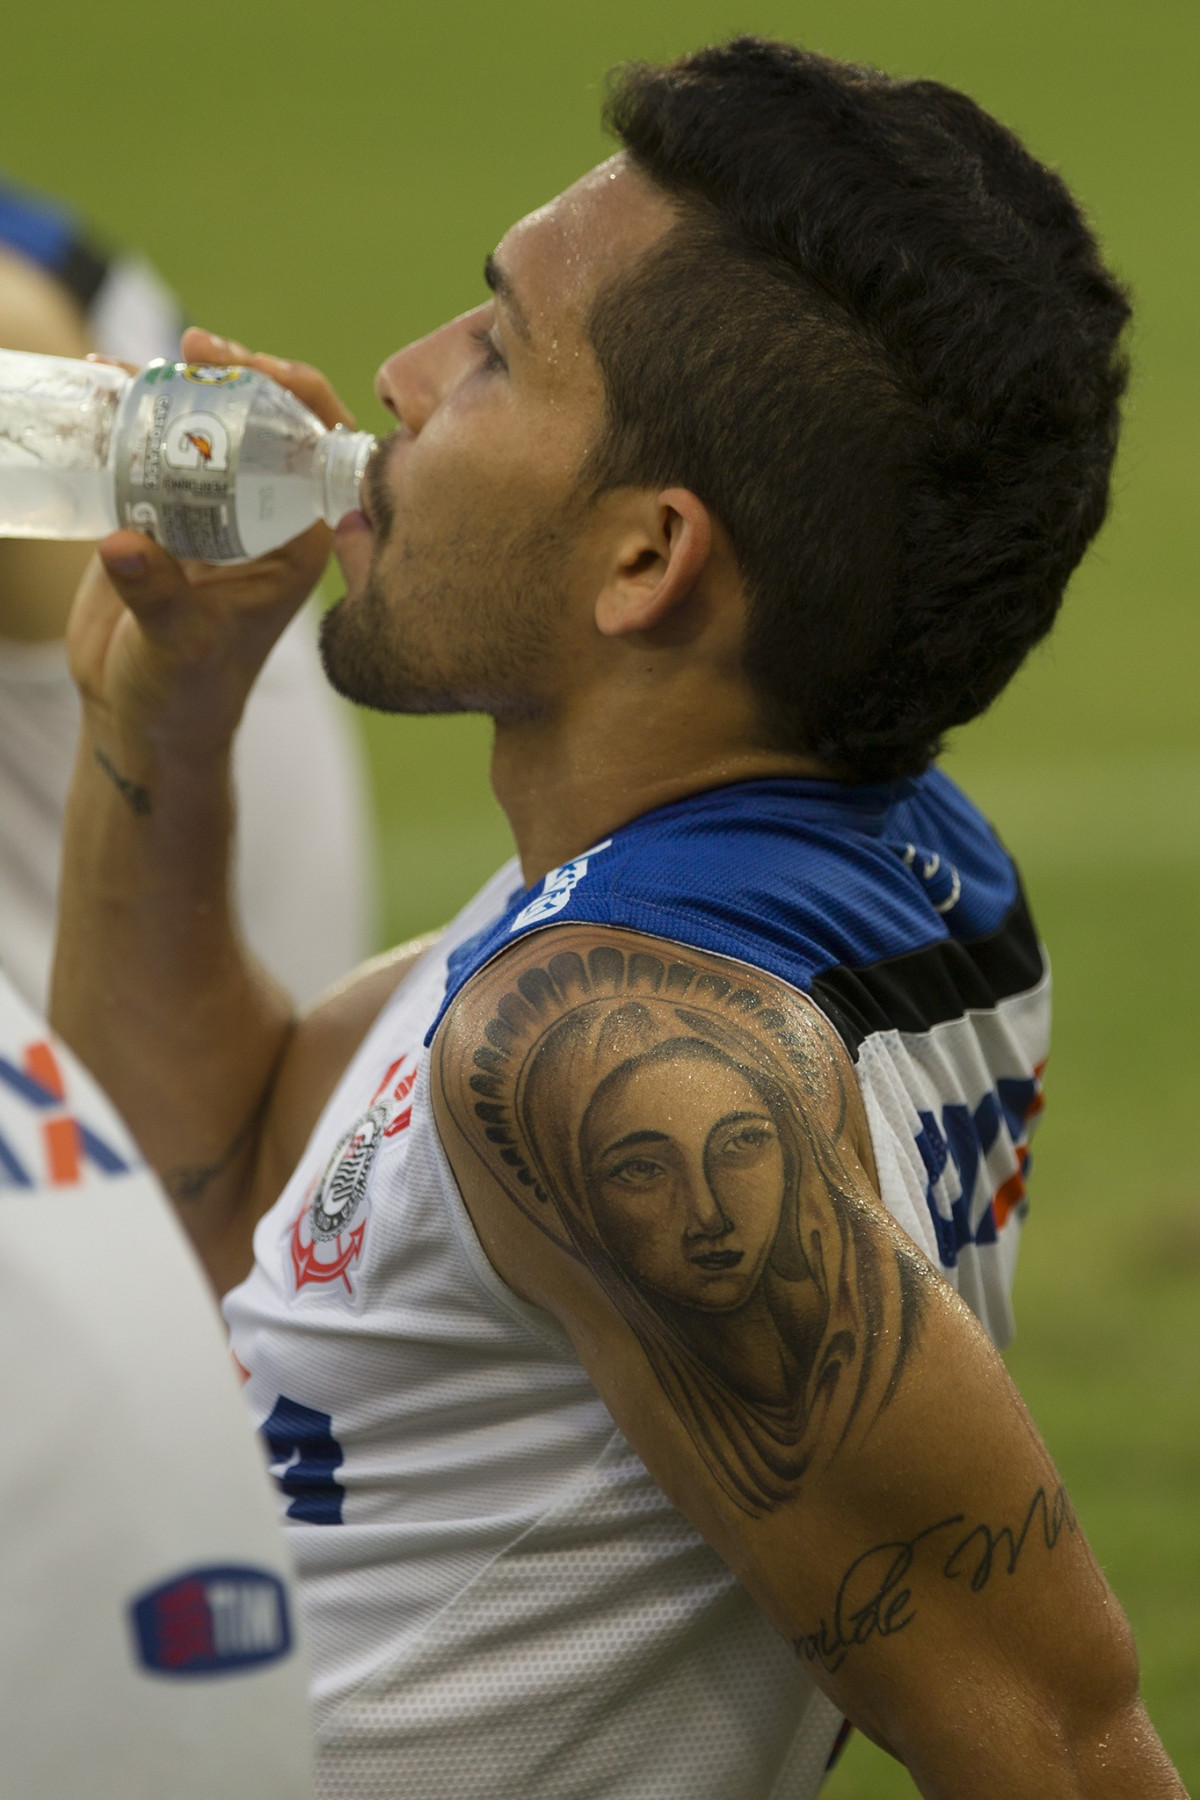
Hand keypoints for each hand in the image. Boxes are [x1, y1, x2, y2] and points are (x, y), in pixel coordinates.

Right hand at [68, 328, 354, 755]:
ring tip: (128, 363)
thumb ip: (157, 594)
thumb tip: (122, 545)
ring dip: (173, 387)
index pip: (320, 445)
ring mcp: (213, 511)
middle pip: (263, 420)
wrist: (140, 719)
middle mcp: (264, 516)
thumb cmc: (185, 694)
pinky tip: (99, 381)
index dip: (293, 393)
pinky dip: (128, 413)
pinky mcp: (162, 513)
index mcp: (297, 540)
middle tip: (191, 348)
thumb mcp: (178, 645)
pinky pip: (152, 448)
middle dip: (230, 375)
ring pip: (205, 426)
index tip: (249, 366)